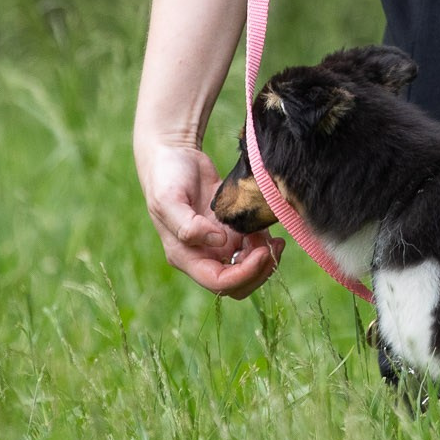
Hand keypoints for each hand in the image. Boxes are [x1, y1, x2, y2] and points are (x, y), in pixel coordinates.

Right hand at [137, 138, 283, 296]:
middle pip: (237, 285)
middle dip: (259, 271)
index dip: (244, 274)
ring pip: (248, 271)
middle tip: (272, 246)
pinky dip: (265, 244)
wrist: (174, 155)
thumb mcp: (168, 199)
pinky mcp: (231, 231)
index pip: (219, 282)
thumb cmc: (167, 176)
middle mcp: (202, 256)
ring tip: (271, 235)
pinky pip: (252, 249)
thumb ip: (188, 226)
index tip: (262, 252)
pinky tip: (267, 228)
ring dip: (264, 259)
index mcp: (185, 256)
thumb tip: (219, 242)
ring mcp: (217, 245)